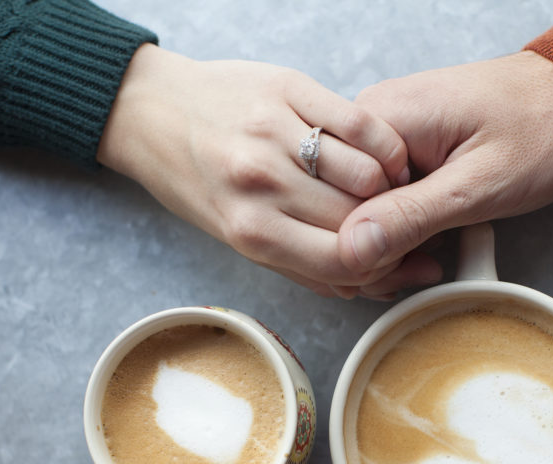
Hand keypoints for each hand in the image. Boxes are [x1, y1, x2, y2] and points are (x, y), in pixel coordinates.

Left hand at [97, 44, 440, 296]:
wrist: (152, 110)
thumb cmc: (195, 180)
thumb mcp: (237, 237)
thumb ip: (300, 264)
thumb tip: (364, 286)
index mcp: (249, 230)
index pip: (342, 262)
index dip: (382, 267)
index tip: (398, 261)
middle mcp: (261, 182)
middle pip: (360, 220)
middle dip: (390, 230)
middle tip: (400, 227)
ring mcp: (275, 131)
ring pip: (370, 174)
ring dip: (391, 187)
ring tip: (390, 192)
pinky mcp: (289, 87)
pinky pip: (362, 123)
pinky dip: (386, 144)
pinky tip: (385, 156)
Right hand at [338, 51, 552, 297]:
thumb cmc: (540, 130)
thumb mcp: (480, 184)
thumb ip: (413, 216)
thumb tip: (351, 248)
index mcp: (380, 117)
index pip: (333, 200)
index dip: (360, 247)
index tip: (406, 269)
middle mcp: (365, 124)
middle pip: (335, 207)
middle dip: (370, 253)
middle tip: (421, 270)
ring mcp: (377, 139)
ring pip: (351, 210)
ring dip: (381, 247)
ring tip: (426, 261)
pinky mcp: (394, 154)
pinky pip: (373, 202)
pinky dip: (393, 231)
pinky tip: (418, 248)